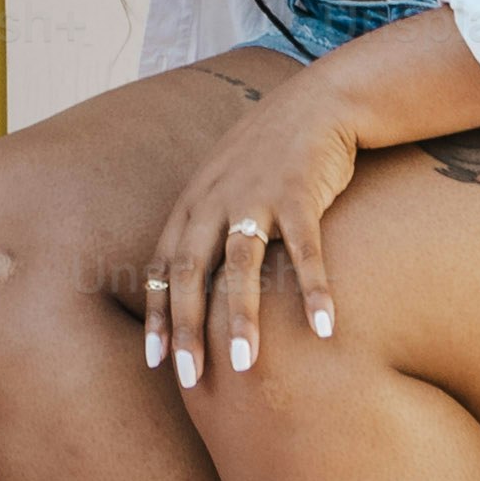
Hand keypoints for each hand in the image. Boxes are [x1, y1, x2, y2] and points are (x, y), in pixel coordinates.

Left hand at [145, 74, 359, 386]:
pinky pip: (305, 251)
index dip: (157, 315)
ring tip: (245, 367)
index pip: (161, 267)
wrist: (318, 102)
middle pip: (189, 272)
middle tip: (189, 379)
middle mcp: (214, 200)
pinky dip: (314, 290)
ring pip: (240, 267)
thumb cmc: (271, 154)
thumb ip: (208, 227)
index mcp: (192, 203)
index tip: (154, 362)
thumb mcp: (225, 184)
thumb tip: (197, 285)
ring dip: (241, 319)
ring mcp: (255, 196)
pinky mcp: (299, 193)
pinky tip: (325, 328)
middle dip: (187, 328)